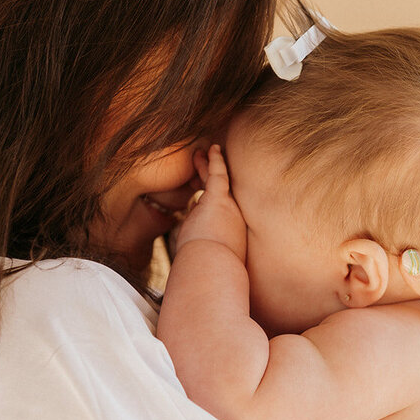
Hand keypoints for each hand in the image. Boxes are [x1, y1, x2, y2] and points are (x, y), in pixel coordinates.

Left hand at [174, 144, 246, 260]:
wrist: (211, 270)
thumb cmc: (207, 271)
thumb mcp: (202, 256)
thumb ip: (195, 240)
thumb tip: (187, 233)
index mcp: (229, 233)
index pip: (222, 213)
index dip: (215, 202)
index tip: (210, 196)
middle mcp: (232, 218)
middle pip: (223, 193)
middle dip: (213, 179)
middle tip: (206, 166)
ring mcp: (227, 207)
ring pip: (215, 181)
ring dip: (205, 167)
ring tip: (198, 153)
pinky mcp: (218, 199)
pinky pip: (217, 174)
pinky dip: (214, 161)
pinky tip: (211, 148)